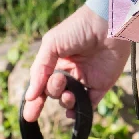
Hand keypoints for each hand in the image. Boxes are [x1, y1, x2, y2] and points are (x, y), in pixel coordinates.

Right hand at [23, 5, 130, 122]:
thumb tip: (29, 97)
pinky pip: (90, 102)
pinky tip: (73, 112)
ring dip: (65, 102)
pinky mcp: (102, 84)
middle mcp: (70, 71)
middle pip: (55, 92)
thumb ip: (40, 70)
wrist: (108, 24)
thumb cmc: (78, 28)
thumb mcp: (52, 44)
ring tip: (69, 94)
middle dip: (53, 91)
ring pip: (70, 100)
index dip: (35, 100)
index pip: (42, 84)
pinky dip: (81, 110)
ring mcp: (86, 78)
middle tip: (60, 80)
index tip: (29, 115)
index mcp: (56, 61)